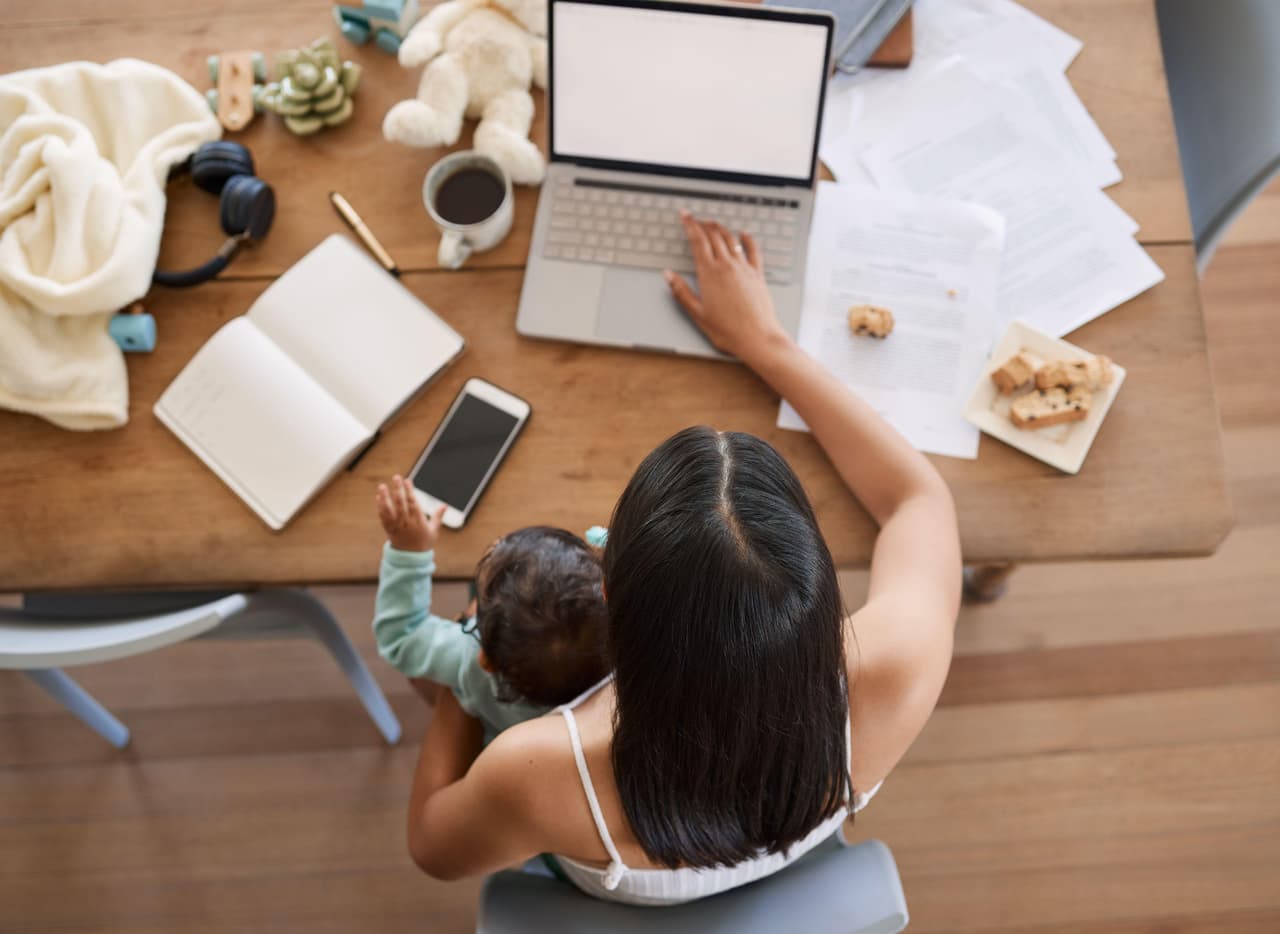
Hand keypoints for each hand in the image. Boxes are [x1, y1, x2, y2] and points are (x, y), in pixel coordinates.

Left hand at [376, 475, 444, 551]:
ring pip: (389, 509)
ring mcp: (396, 526)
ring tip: (382, 486)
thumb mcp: (434, 530)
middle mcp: (406, 523)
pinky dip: (380, 507)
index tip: (407, 480)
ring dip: (385, 497)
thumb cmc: (424, 543)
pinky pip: (383, 517)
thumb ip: (438, 516)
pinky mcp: (389, 529)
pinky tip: (379, 497)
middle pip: (400, 503)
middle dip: (398, 489)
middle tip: (396, 477)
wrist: (411, 558)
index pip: (413, 503)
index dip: (409, 491)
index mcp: (418, 522)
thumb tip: (445, 505)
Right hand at [664, 212, 792, 365]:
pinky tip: (744, 234)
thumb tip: (669, 276)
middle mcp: (727, 266)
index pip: (698, 241)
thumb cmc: (728, 330)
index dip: (690, 225)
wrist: (757, 337)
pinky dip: (747, 239)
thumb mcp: (698, 314)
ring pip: (731, 239)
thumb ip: (682, 292)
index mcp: (710, 274)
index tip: (684, 216)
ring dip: (720, 227)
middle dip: (702, 223)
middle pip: (713, 236)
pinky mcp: (757, 274)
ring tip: (712, 222)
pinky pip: (753, 250)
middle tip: (695, 217)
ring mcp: (744, 268)